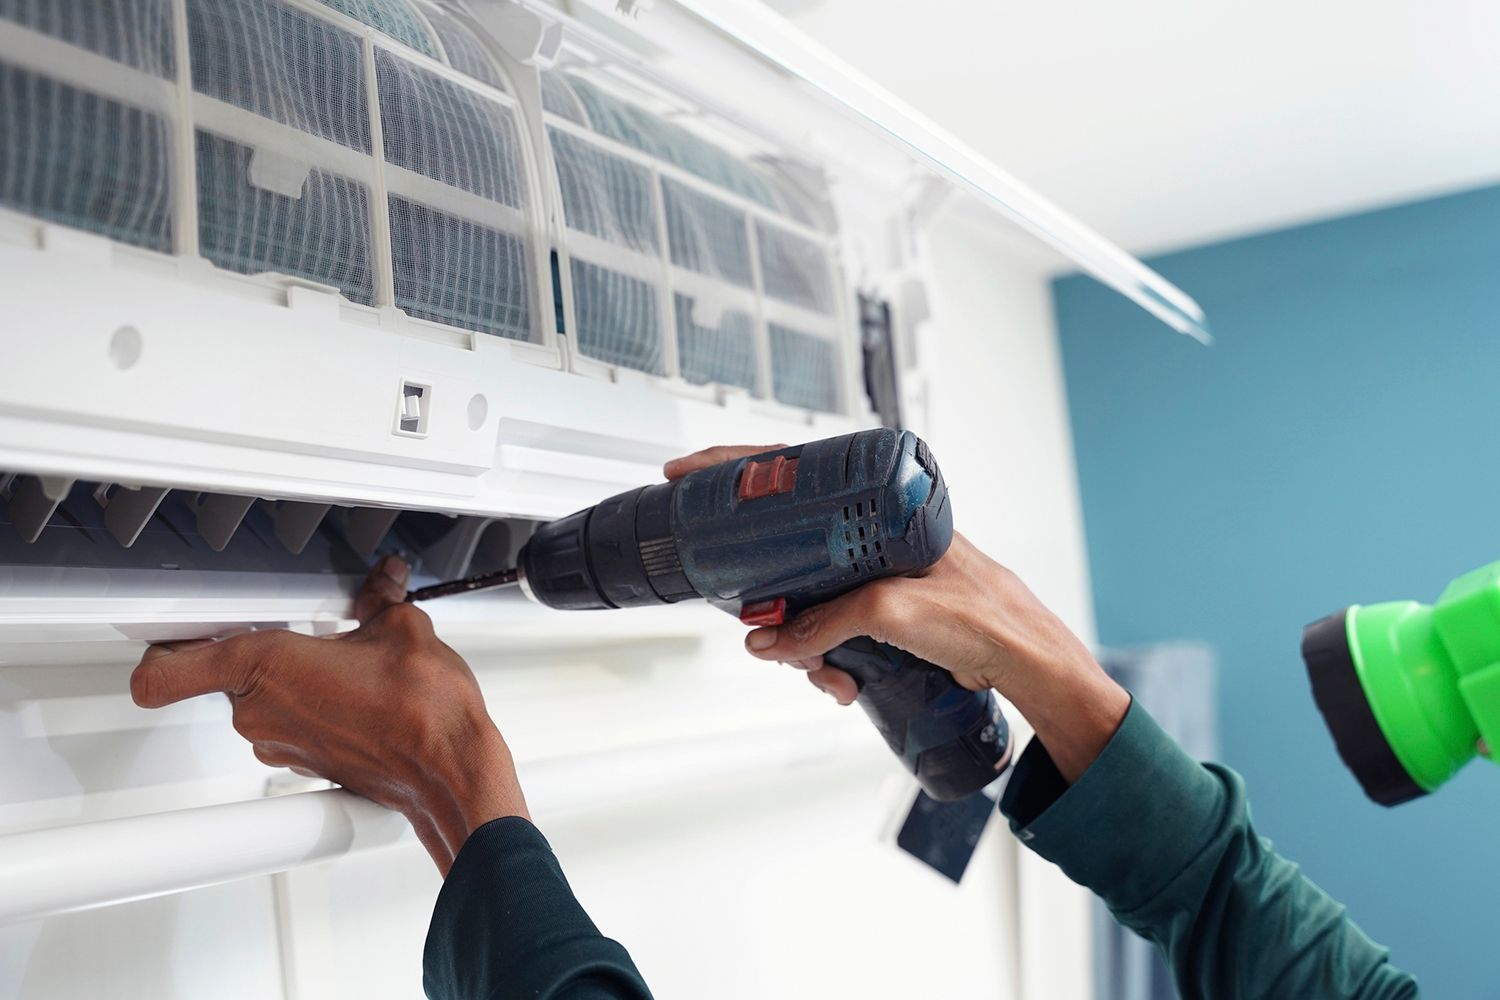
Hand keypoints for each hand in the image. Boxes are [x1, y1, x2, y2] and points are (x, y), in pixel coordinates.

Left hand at [129, 557, 526, 873]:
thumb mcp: (400, 628)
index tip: (174, 626)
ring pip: (257, 703)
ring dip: (288, 683)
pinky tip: (353, 694)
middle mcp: (260, 713)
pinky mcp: (305, 765)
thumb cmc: (422, 710)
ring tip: (336, 661)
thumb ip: (379, 601)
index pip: (162, 672)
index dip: (161, 646)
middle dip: (258, 649)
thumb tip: (382, 588)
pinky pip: (288, 727)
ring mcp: (279, 745)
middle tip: (297, 628)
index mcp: (265, 667)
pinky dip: (311, 708)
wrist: (449, 768)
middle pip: (220, 676)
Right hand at [665, 444, 1129, 781]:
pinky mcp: (883, 610)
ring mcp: (877, 571)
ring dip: (805, 643)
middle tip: (764, 626)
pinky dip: (827, 657)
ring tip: (825, 674)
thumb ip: (827, 623)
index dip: (737, 471)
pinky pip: (831, 628)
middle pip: (792, 546)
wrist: (1028, 662)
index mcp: (882, 503)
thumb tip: (771, 641)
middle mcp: (875, 531)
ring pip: (807, 596)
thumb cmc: (987, 615)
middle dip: (772, 596)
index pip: (797, 473)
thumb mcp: (894, 612)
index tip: (688, 474)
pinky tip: (843, 681)